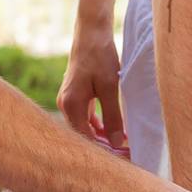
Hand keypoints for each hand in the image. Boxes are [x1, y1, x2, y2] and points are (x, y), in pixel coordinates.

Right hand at [57, 21, 127, 154]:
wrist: (91, 32)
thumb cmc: (100, 57)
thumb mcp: (110, 88)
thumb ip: (113, 117)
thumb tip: (117, 143)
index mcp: (71, 105)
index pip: (86, 140)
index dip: (105, 151)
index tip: (124, 158)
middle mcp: (65, 105)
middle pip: (84, 136)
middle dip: (105, 146)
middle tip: (126, 155)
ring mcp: (68, 100)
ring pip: (85, 127)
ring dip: (103, 136)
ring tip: (123, 145)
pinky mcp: (75, 96)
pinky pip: (86, 117)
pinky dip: (99, 125)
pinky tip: (114, 130)